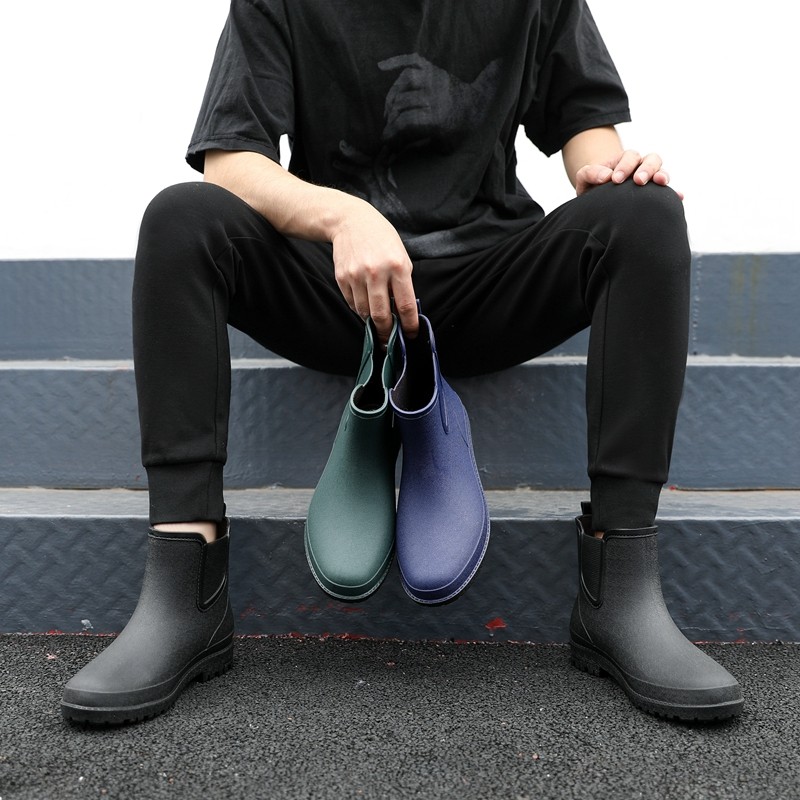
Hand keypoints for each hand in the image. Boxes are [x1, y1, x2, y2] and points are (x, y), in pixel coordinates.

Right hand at [331, 195, 418, 343]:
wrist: (352, 221)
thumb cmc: (382, 240)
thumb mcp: (401, 257)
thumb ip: (403, 284)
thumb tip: (402, 313)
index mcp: (397, 267)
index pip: (405, 305)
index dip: (409, 325)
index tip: (410, 334)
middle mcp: (376, 272)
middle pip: (382, 315)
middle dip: (387, 332)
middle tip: (390, 340)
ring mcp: (357, 276)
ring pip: (364, 312)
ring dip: (372, 320)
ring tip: (377, 320)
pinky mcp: (342, 277)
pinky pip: (352, 304)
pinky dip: (360, 308)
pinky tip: (365, 302)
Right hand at [377, 54, 499, 152]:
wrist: (478, 105)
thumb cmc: (460, 129)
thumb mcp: (445, 146)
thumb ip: (421, 146)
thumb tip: (394, 151)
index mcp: (438, 117)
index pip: (406, 122)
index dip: (392, 131)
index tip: (385, 139)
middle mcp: (435, 95)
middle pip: (402, 103)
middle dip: (390, 117)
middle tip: (387, 126)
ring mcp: (434, 79)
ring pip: (404, 81)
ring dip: (392, 96)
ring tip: (389, 108)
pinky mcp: (433, 69)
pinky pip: (412, 60)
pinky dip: (396, 61)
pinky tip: (381, 66)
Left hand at [575, 150, 683, 199]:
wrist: (597, 196)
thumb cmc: (592, 184)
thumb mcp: (585, 177)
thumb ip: (590, 172)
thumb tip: (605, 177)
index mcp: (625, 160)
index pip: (630, 157)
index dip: (625, 166)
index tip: (615, 180)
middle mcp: (641, 166)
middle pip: (651, 160)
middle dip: (647, 169)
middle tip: (639, 181)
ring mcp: (650, 179)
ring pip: (662, 171)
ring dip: (662, 176)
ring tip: (661, 183)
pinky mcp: (655, 193)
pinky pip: (668, 191)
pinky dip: (674, 193)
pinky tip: (679, 197)